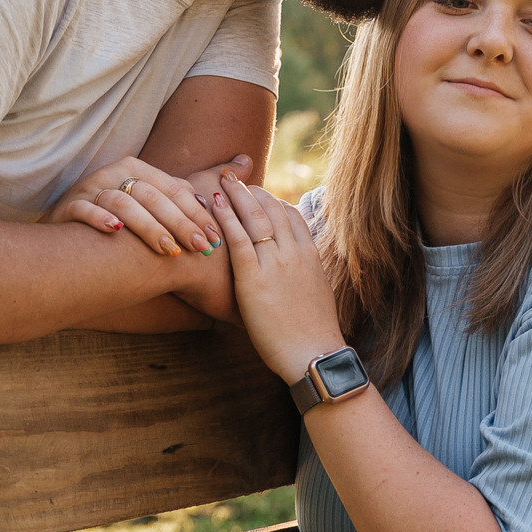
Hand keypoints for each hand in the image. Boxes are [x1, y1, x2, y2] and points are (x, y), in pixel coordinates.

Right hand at [46, 156, 227, 259]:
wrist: (71, 245)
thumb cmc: (125, 221)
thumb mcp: (161, 200)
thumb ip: (200, 185)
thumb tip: (247, 162)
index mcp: (136, 168)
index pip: (173, 188)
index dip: (196, 213)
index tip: (215, 239)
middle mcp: (112, 173)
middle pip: (151, 194)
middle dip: (179, 223)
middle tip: (200, 248)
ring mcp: (88, 190)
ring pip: (122, 202)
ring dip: (147, 226)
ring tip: (168, 250)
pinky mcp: (66, 208)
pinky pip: (83, 209)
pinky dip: (100, 218)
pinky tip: (116, 232)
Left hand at [211, 173, 345, 382]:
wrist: (313, 353)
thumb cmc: (313, 334)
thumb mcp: (316, 296)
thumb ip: (305, 278)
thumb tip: (299, 277)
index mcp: (310, 256)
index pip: (292, 216)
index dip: (273, 200)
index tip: (260, 193)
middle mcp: (294, 252)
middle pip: (272, 209)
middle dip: (252, 191)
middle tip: (235, 178)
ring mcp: (275, 263)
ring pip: (254, 217)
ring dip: (237, 195)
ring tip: (222, 180)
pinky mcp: (254, 277)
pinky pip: (238, 238)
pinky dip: (226, 216)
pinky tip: (214, 202)